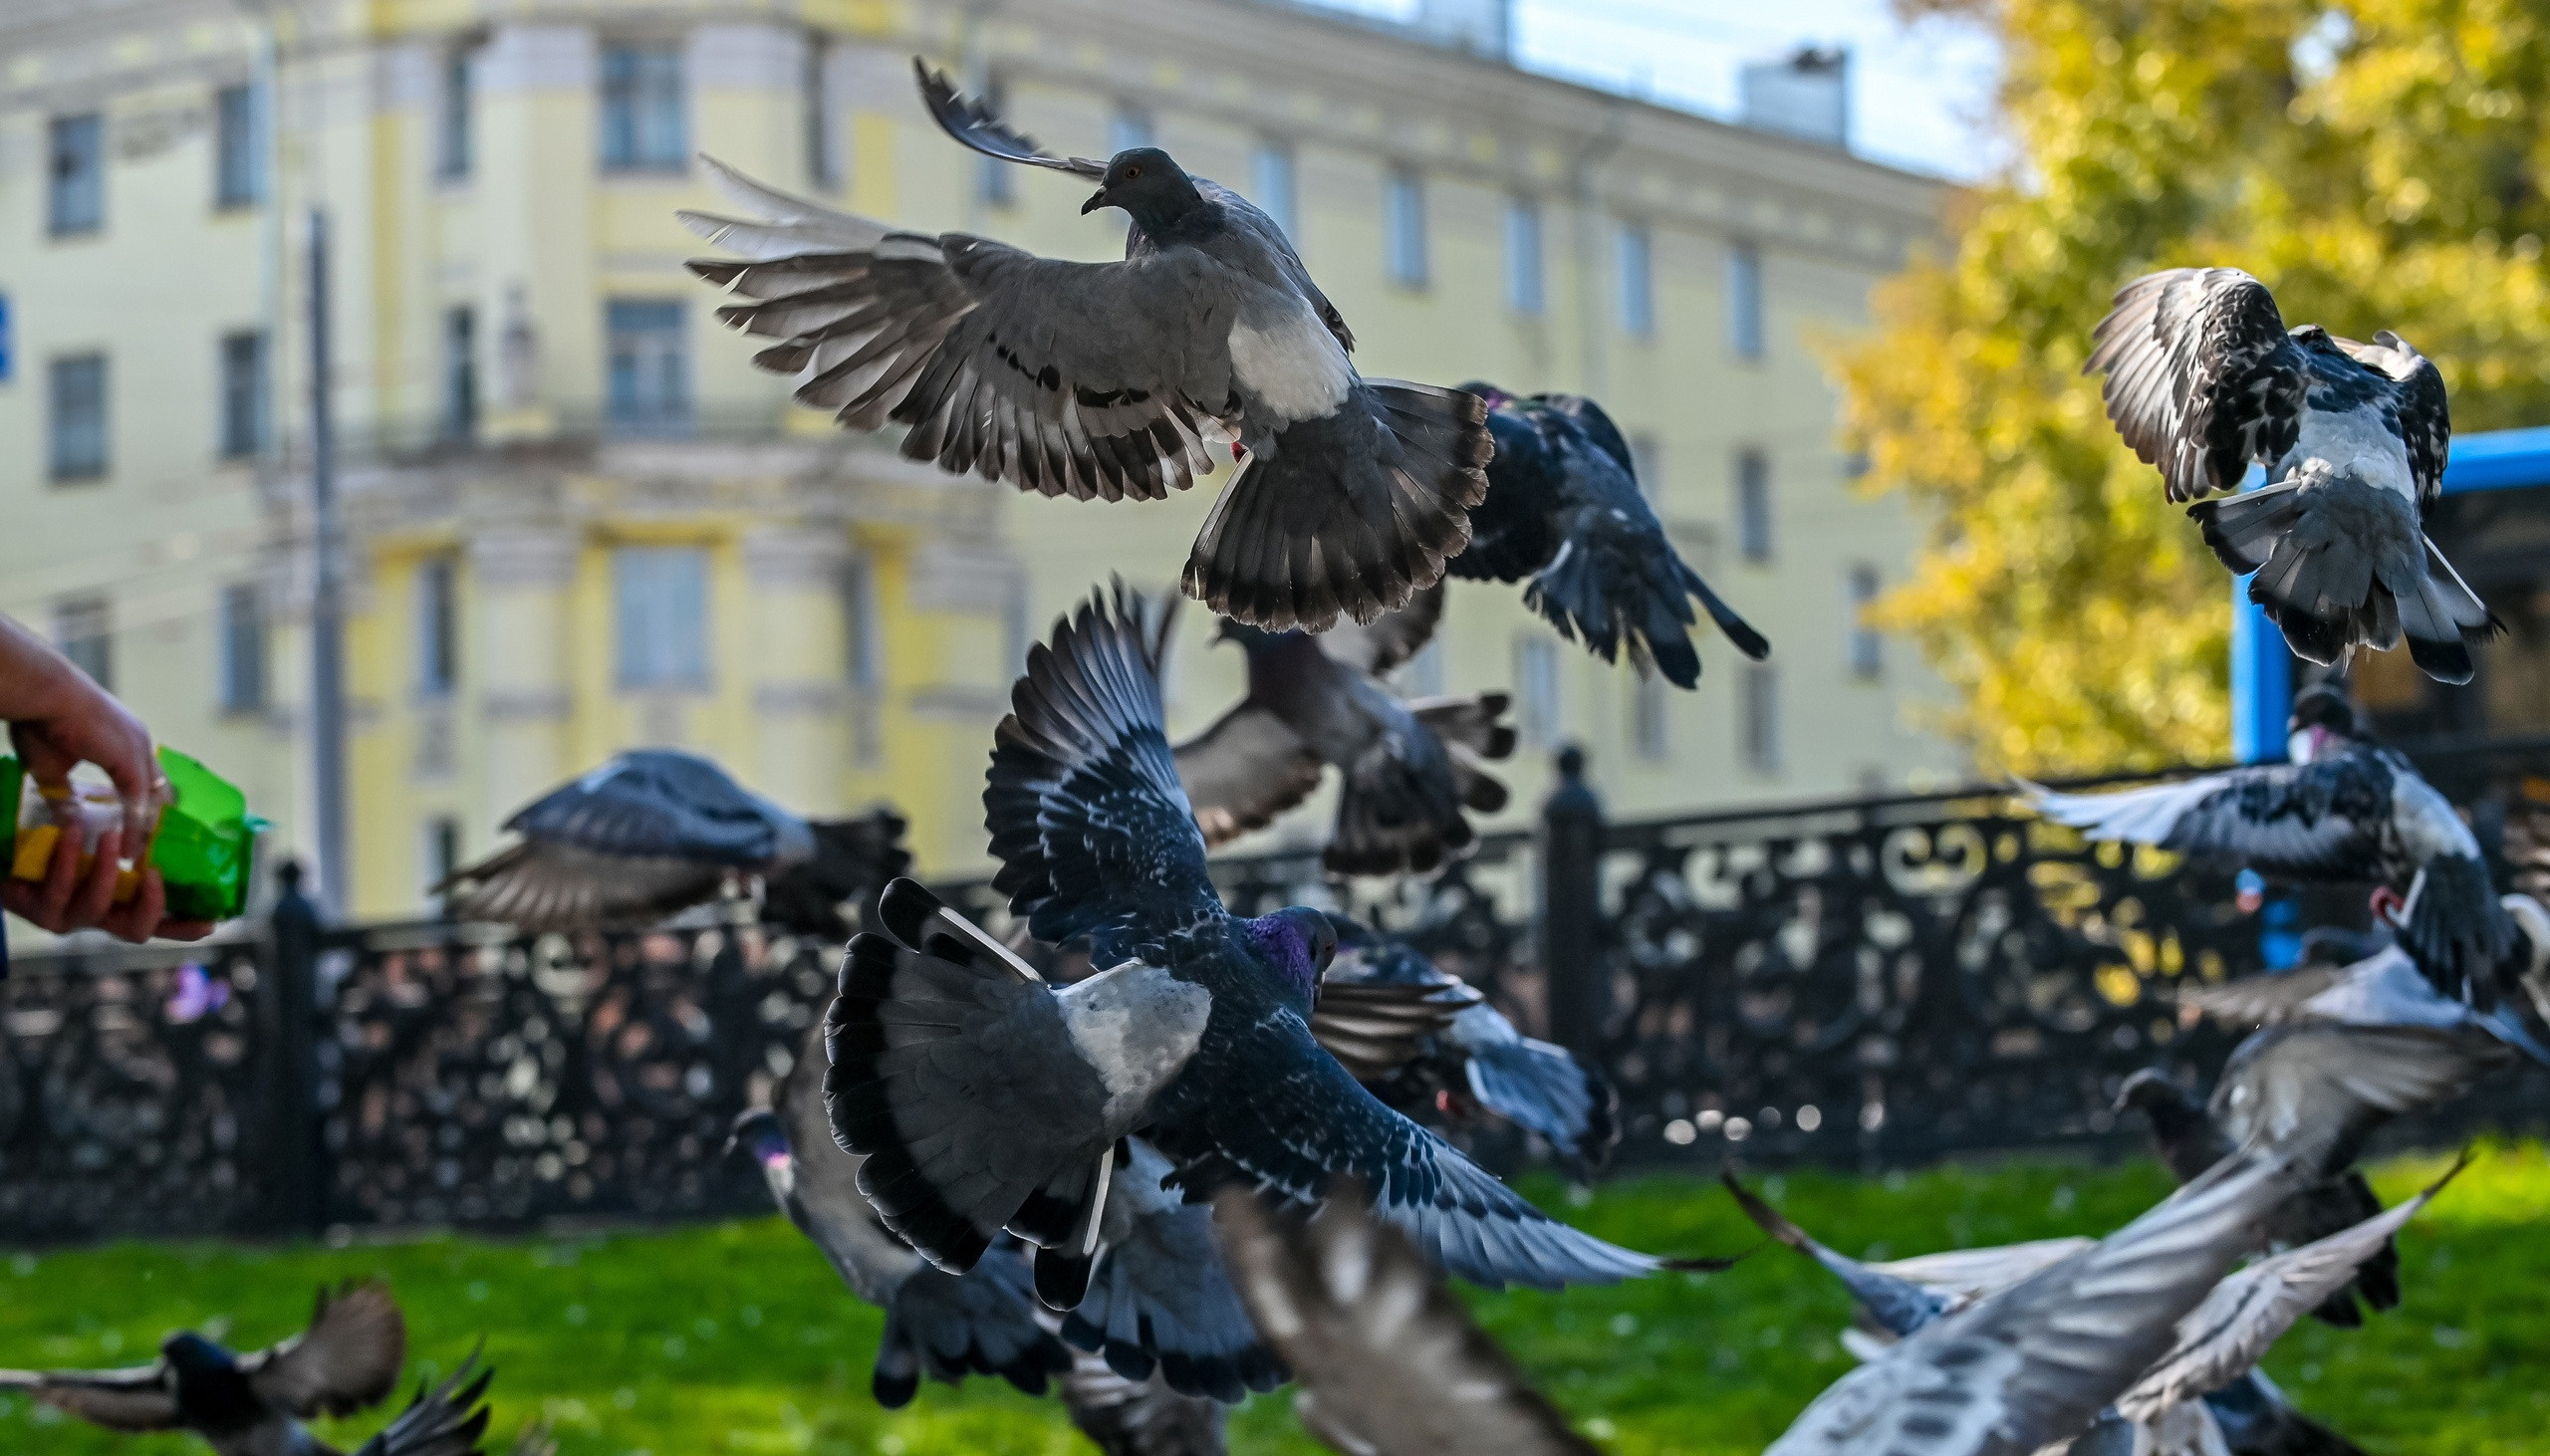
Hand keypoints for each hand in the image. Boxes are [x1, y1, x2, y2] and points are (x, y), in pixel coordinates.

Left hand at [0, 823, 212, 943]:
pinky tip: (75, 831)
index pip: (159, 922)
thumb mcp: (100, 835)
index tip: (211, 921)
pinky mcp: (38, 910)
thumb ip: (134, 832)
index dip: (185, 927)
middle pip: (134, 931)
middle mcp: (97, 916)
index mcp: (118, 904)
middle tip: (155, 872)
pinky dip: (70, 859)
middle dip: (150, 905)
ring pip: (95, 908)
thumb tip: (173, 804)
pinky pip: (59, 888)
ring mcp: (67, 917)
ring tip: (111, 835)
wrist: (5, 848)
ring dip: (106, 871)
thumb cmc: (56, 840)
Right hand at [8, 672, 161, 847]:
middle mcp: (140, 743)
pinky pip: (139, 802)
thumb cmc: (41, 721)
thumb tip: (67, 823)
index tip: (137, 835)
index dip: (142, 808)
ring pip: (152, 800)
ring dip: (146, 831)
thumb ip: (66, 796)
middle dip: (152, 824)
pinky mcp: (131, 760)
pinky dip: (134, 827)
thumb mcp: (53, 768)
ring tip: (138, 860)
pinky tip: (128, 850)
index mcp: (126, 740)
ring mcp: (139, 749)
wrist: (42, 695)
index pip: (145, 780)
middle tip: (144, 855)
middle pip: (157, 791)